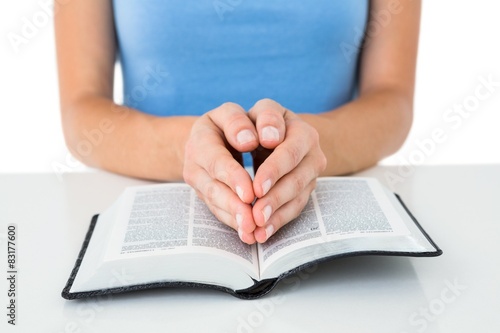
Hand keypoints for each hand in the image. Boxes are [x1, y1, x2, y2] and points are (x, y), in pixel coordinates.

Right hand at [183, 103, 258, 243]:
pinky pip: (218, 210)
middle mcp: (195, 158)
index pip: (217, 158)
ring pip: (215, 201)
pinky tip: (248, 233)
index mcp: (204, 134)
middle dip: (234, 204)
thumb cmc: (235, 124)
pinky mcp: (205, 194)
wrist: (213, 136)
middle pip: (213, 186)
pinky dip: (234, 222)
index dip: (233, 176)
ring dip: (234, 217)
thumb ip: (243, 122)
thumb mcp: (237, 113)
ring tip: (251, 231)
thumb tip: (250, 141)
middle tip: (252, 220)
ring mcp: (197, 179)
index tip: (251, 193)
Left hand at [248, 99, 326, 242]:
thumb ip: (238, 123)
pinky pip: (294, 206)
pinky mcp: (305, 185)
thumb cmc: (239, 127)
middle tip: (256, 214)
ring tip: (258, 227)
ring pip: (297, 194)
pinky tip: (263, 232)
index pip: (286, 148)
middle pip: (296, 176)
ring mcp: (310, 166)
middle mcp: (308, 143)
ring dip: (276, 212)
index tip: (257, 188)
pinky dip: (277, 221)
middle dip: (275, 197)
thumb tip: (256, 140)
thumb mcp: (233, 116)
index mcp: (290, 123)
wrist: (255, 134)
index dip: (273, 169)